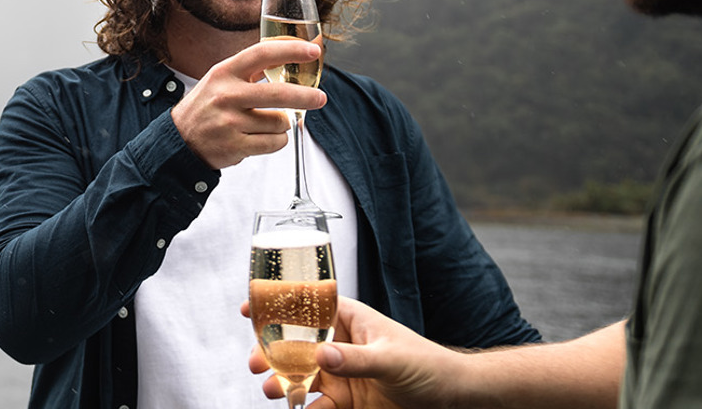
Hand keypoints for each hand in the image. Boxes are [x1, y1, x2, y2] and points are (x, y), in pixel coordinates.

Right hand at [172, 38, 326, 168]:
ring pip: (280, 122)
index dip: (291, 50)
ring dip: (281, 125)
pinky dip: (276, 141)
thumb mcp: (220, 80)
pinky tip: (260, 138)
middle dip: (306, 97)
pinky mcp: (235, 146)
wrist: (178, 141)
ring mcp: (230, 122)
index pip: (262, 53)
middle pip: (279, 93)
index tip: (312, 51)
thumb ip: (250, 70)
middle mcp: (227, 95)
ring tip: (262, 125)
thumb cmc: (205, 108)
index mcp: (224, 72)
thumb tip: (287, 56)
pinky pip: (275, 143)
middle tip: (320, 98)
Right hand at [243, 298, 458, 408]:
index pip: (308, 305)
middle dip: (271, 351)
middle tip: (254, 362)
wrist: (452, 399)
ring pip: (301, 375)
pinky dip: (306, 407)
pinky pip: (317, 403)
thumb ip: (356, 359)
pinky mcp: (346, 400)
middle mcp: (341, 344)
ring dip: (282, 381)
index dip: (278, 304)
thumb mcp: (392, 359)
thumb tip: (321, 355)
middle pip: (295, 343)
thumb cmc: (429, 366)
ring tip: (271, 389)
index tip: (249, 308)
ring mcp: (342, 373)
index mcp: (351, 320)